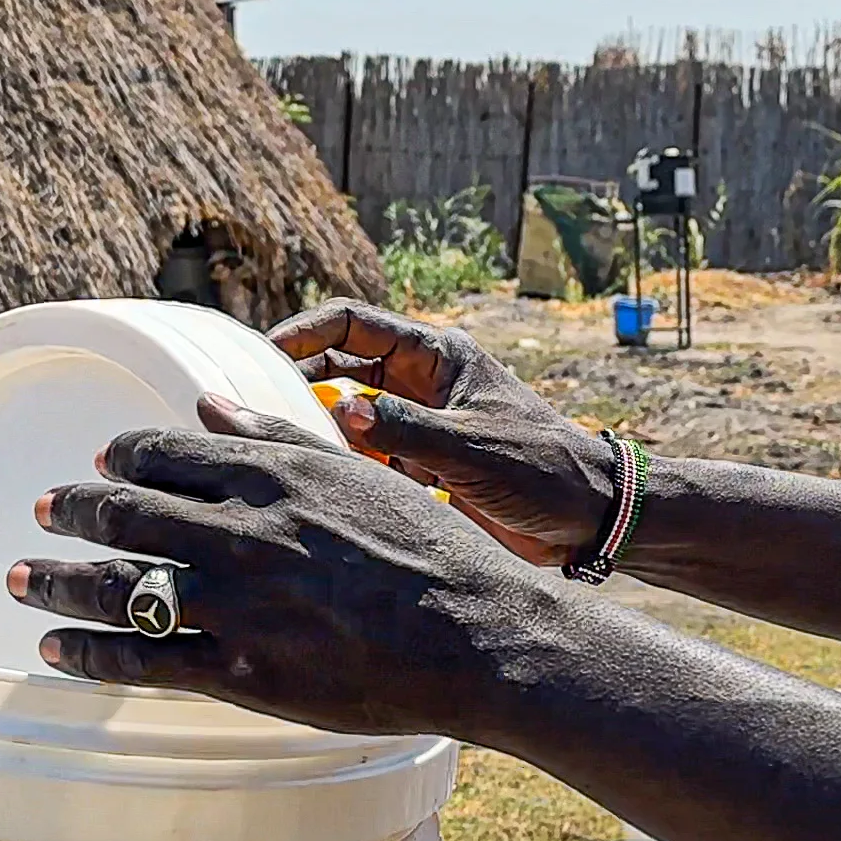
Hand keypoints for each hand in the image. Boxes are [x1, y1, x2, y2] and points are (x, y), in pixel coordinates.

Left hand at [6, 394, 578, 738]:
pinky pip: (144, 660)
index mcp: (273, 476)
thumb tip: (211, 410)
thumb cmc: (433, 552)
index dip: (120, 459)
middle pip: (128, 516)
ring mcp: (238, 604)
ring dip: (59, 582)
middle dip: (73, 513)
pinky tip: (57, 651)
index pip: (167, 456)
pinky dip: (90, 653)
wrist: (477, 634)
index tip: (96, 464)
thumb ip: (279, 439)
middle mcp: (244, 533)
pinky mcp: (242, 670)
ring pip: (121, 587)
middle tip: (41, 512)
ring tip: (21, 580)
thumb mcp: (357, 475)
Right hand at [275, 302, 620, 567]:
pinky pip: (366, 455)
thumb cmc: (544, 470)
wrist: (589, 518)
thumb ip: (404, 431)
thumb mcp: (470, 448)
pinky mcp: (422, 464)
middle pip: (340, 366)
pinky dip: (339, 463)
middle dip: (297, 379)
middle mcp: (422, 383)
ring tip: (269, 443)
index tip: (262, 356)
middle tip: (251, 405)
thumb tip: (339, 411)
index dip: (303, 332)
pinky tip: (311, 480)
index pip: (353, 323)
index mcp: (437, 357)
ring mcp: (420, 423)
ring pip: (348, 414)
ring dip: (314, 425)